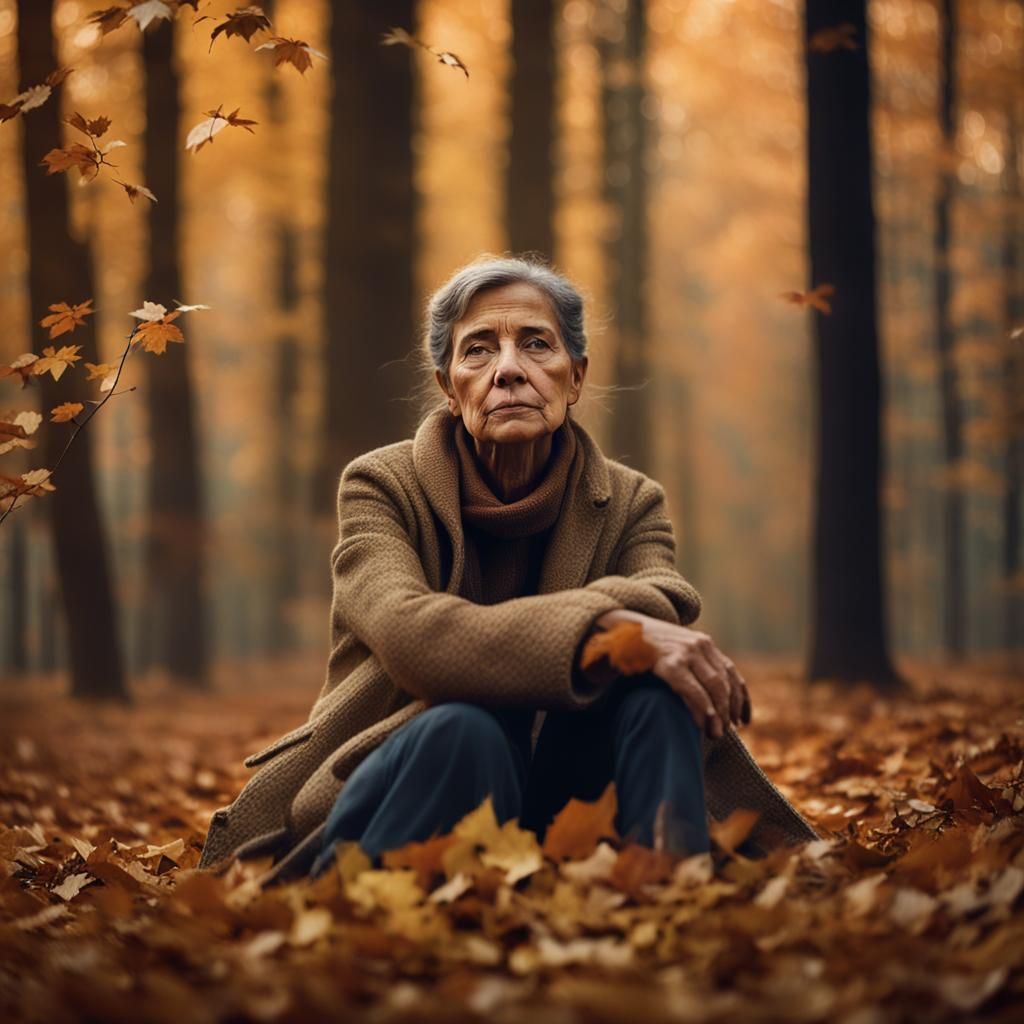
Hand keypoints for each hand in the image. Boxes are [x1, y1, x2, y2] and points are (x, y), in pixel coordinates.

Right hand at [593, 609, 750, 738]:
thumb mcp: (674, 649)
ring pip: (714, 688)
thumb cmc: (646, 647)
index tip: (745, 720)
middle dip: (729, 710)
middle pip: (725, 683)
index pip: (732, 673)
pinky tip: (704, 723)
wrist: (620, 630)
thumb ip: (692, 664)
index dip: (741, 698)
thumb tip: (710, 695)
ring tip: (716, 733)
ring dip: (718, 714)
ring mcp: (685, 653)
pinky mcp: (669, 664)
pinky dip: (702, 709)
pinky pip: (693, 691)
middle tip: (728, 731)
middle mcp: (700, 645)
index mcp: (704, 643)